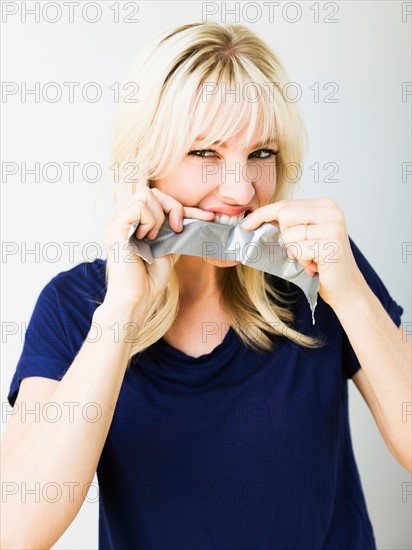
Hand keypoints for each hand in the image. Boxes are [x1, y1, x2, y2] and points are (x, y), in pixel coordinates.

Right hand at [104, 187, 214, 312]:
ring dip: (159, 215)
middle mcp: (126, 220)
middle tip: (177, 229)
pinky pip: (138, 207)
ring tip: (156, 237)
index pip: (160, 202)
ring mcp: (119, 223)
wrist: (137, 298)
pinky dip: (149, 220)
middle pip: (151, 191)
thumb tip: (196, 218)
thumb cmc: (150, 279)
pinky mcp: (115, 228)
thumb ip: (175, 232)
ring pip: (144, 194)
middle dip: (172, 206)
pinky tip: (148, 238)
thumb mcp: (170, 249)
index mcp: (137, 224)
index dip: (183, 207)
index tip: (206, 217)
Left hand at [240, 197, 365, 308]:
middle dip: (285, 236)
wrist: (346, 288)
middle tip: (301, 250)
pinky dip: (302, 261)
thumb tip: (255, 219)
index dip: (263, 213)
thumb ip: (288, 223)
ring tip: (312, 259)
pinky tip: (316, 265)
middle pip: (285, 214)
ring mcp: (333, 227)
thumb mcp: (305, 237)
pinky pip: (298, 250)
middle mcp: (332, 212)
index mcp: (326, 205)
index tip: (247, 223)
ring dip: (296, 252)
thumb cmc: (323, 263)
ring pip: (289, 234)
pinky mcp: (330, 245)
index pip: (286, 204)